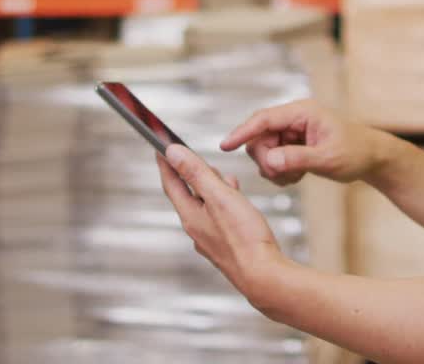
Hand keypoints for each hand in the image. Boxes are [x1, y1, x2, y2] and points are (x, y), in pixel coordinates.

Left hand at [157, 145, 289, 308]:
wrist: (264, 275)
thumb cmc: (245, 238)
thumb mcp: (219, 196)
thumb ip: (196, 174)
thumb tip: (173, 153)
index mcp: (190, 216)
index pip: (171, 184)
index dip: (166, 164)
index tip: (160, 148)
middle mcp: (197, 229)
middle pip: (188, 194)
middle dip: (193, 174)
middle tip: (199, 159)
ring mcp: (211, 239)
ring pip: (205, 206)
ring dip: (212, 189)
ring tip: (225, 179)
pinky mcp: (226, 245)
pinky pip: (218, 217)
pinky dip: (224, 203)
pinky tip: (237, 202)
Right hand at [221, 99, 386, 185]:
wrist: (372, 158)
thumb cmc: (356, 152)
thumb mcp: (328, 158)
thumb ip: (298, 159)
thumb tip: (271, 161)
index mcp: (302, 112)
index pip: (263, 119)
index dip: (242, 132)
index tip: (225, 146)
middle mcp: (293, 119)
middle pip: (259, 138)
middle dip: (267, 160)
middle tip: (285, 175)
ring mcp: (291, 133)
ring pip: (264, 151)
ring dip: (275, 169)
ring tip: (297, 176)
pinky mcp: (292, 146)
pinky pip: (272, 159)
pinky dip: (280, 172)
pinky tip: (297, 176)